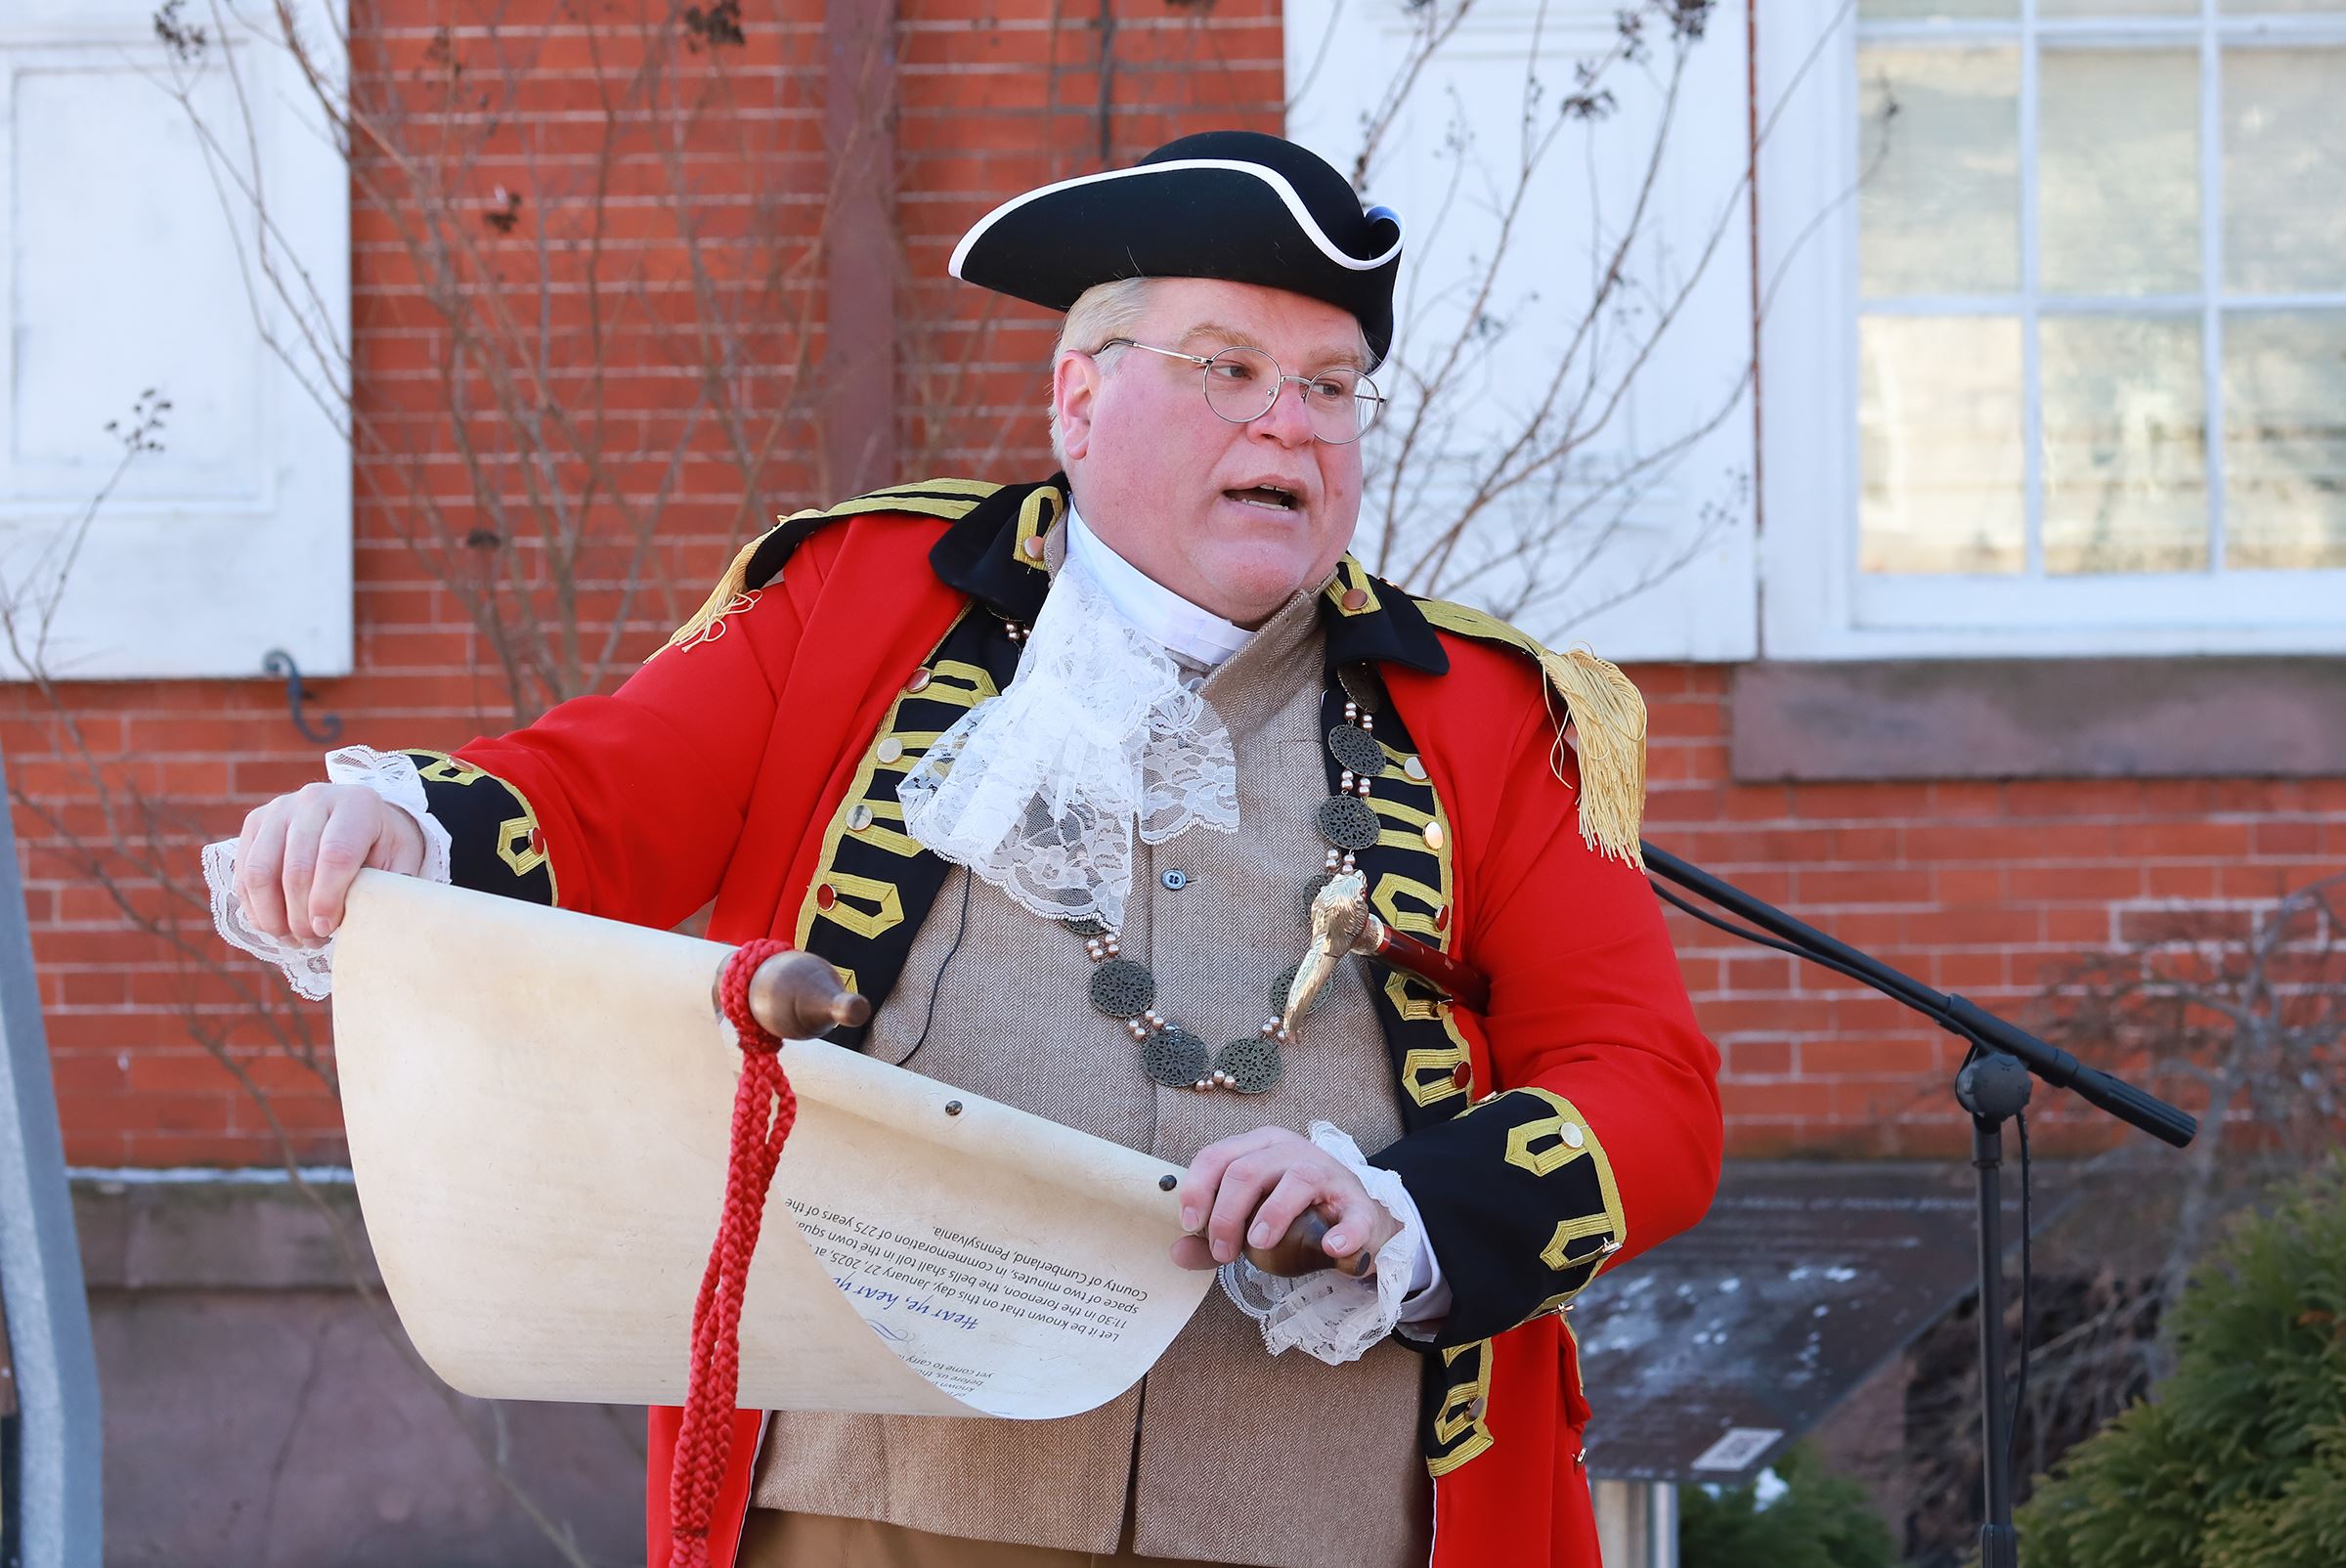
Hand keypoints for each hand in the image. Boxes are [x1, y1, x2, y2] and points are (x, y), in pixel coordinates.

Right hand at [234, 783, 427, 943]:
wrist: (358, 816)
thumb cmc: (383, 844)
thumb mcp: (401, 859)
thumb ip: (388, 886)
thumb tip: (370, 921)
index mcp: (357, 804)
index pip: (336, 855)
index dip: (328, 898)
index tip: (327, 929)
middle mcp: (314, 799)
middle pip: (296, 867)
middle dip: (301, 914)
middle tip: (313, 940)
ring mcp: (278, 809)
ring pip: (260, 872)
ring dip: (272, 916)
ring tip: (294, 939)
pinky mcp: (255, 824)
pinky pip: (244, 874)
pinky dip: (256, 908)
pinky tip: (276, 926)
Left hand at [1170, 1126, 1399, 1275]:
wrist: (1357, 1223)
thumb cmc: (1295, 1216)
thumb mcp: (1248, 1220)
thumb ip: (1213, 1236)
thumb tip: (1177, 1251)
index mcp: (1260, 1147)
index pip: (1217, 1156)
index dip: (1197, 1188)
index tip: (1190, 1223)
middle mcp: (1292, 1151)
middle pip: (1248, 1170)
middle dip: (1227, 1214)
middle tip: (1223, 1252)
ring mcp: (1329, 1174)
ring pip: (1297, 1179)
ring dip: (1273, 1214)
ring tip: (1258, 1244)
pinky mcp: (1359, 1205)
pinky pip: (1353, 1216)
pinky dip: (1343, 1232)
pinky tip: (1330, 1248)